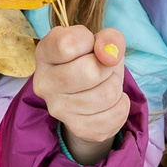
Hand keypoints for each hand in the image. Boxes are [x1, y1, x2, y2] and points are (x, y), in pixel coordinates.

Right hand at [33, 24, 129, 165]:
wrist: (87, 92)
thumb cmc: (91, 58)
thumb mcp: (100, 40)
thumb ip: (108, 38)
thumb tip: (110, 55)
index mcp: (44, 53)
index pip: (68, 45)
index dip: (89, 42)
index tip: (89, 45)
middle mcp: (44, 83)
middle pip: (91, 72)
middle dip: (108, 66)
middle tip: (103, 67)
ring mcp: (59, 109)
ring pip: (107, 94)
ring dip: (116, 85)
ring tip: (105, 82)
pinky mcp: (78, 128)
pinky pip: (116, 113)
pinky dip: (121, 104)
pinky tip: (109, 101)